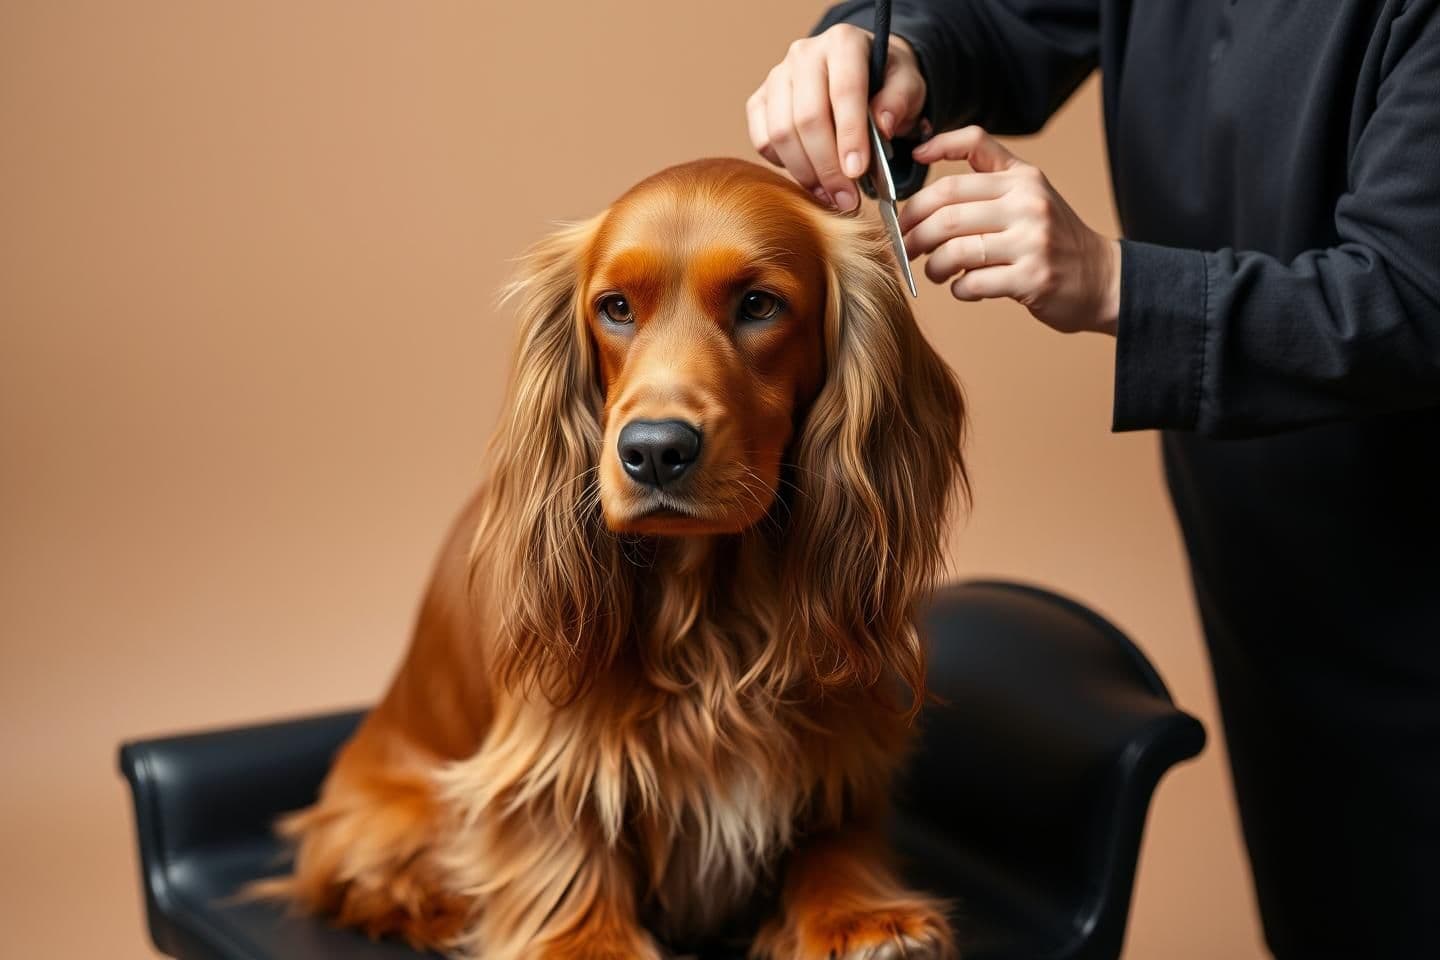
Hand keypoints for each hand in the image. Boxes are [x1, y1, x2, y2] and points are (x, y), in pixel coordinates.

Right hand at [747, 23, 925, 212]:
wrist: (861, 74)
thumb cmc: (886, 82)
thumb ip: (900, 101)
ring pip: (781, 133)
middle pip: (807, 118)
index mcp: (843, 43)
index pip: (844, 91)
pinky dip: (784, 165)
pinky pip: (763, 141)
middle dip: (827, 166)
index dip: (850, 135)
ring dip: (806, 173)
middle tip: (846, 199)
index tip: (857, 172)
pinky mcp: (760, 100)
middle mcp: (804, 54)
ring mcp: (777, 76)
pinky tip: (810, 177)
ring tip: (830, 196)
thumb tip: (882, 127)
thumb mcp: (908, 85)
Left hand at [900, 126, 1120, 335]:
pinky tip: (964, 287)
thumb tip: (925, 157)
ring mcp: (1031, 241)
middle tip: (904, 246)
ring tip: (933, 271)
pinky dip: (958, 289)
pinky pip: (972, 282)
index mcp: (1023, 179)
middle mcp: (1028, 203)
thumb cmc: (1052, 239)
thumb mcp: (1030, 194)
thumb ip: (989, 175)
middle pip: (948, 210)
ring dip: (932, 265)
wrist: (1102, 279)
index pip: (972, 148)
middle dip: (913, 231)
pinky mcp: (1031, 278)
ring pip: (954, 250)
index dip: (936, 152)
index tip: (908, 174)